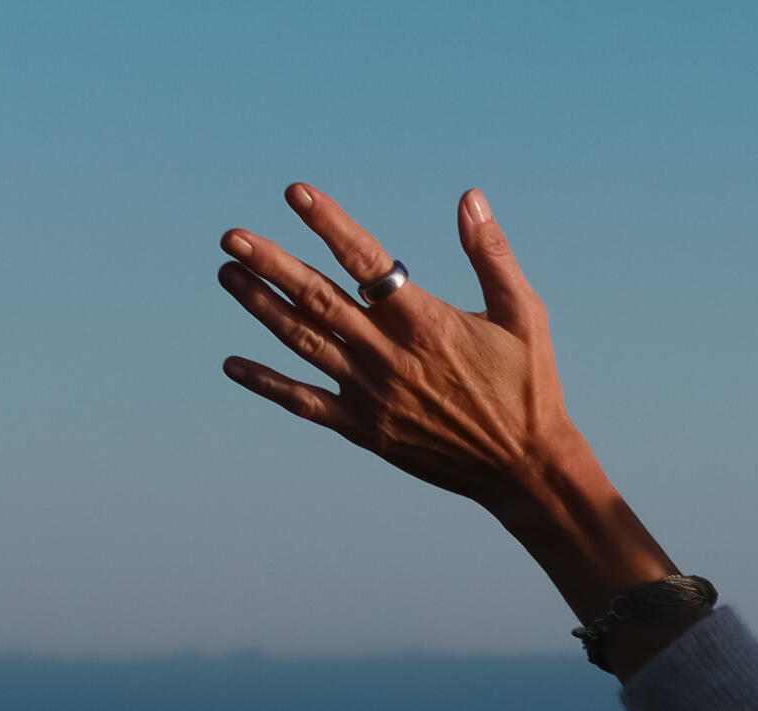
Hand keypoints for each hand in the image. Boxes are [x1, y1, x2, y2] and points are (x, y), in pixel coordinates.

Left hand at [216, 186, 675, 627]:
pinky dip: (267, 383)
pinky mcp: (366, 430)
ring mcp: (372, 395)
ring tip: (227, 274)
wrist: (528, 470)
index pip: (366, 262)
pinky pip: (305, 403)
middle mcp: (389, 356)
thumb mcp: (524, 315)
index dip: (328, 225)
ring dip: (261, 307)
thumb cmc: (530, 387)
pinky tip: (232, 365)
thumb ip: (492, 255)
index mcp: (425, 323)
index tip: (295, 193)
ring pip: (303, 342)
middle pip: (318, 299)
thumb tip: (469, 198)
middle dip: (271, 264)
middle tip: (231, 237)